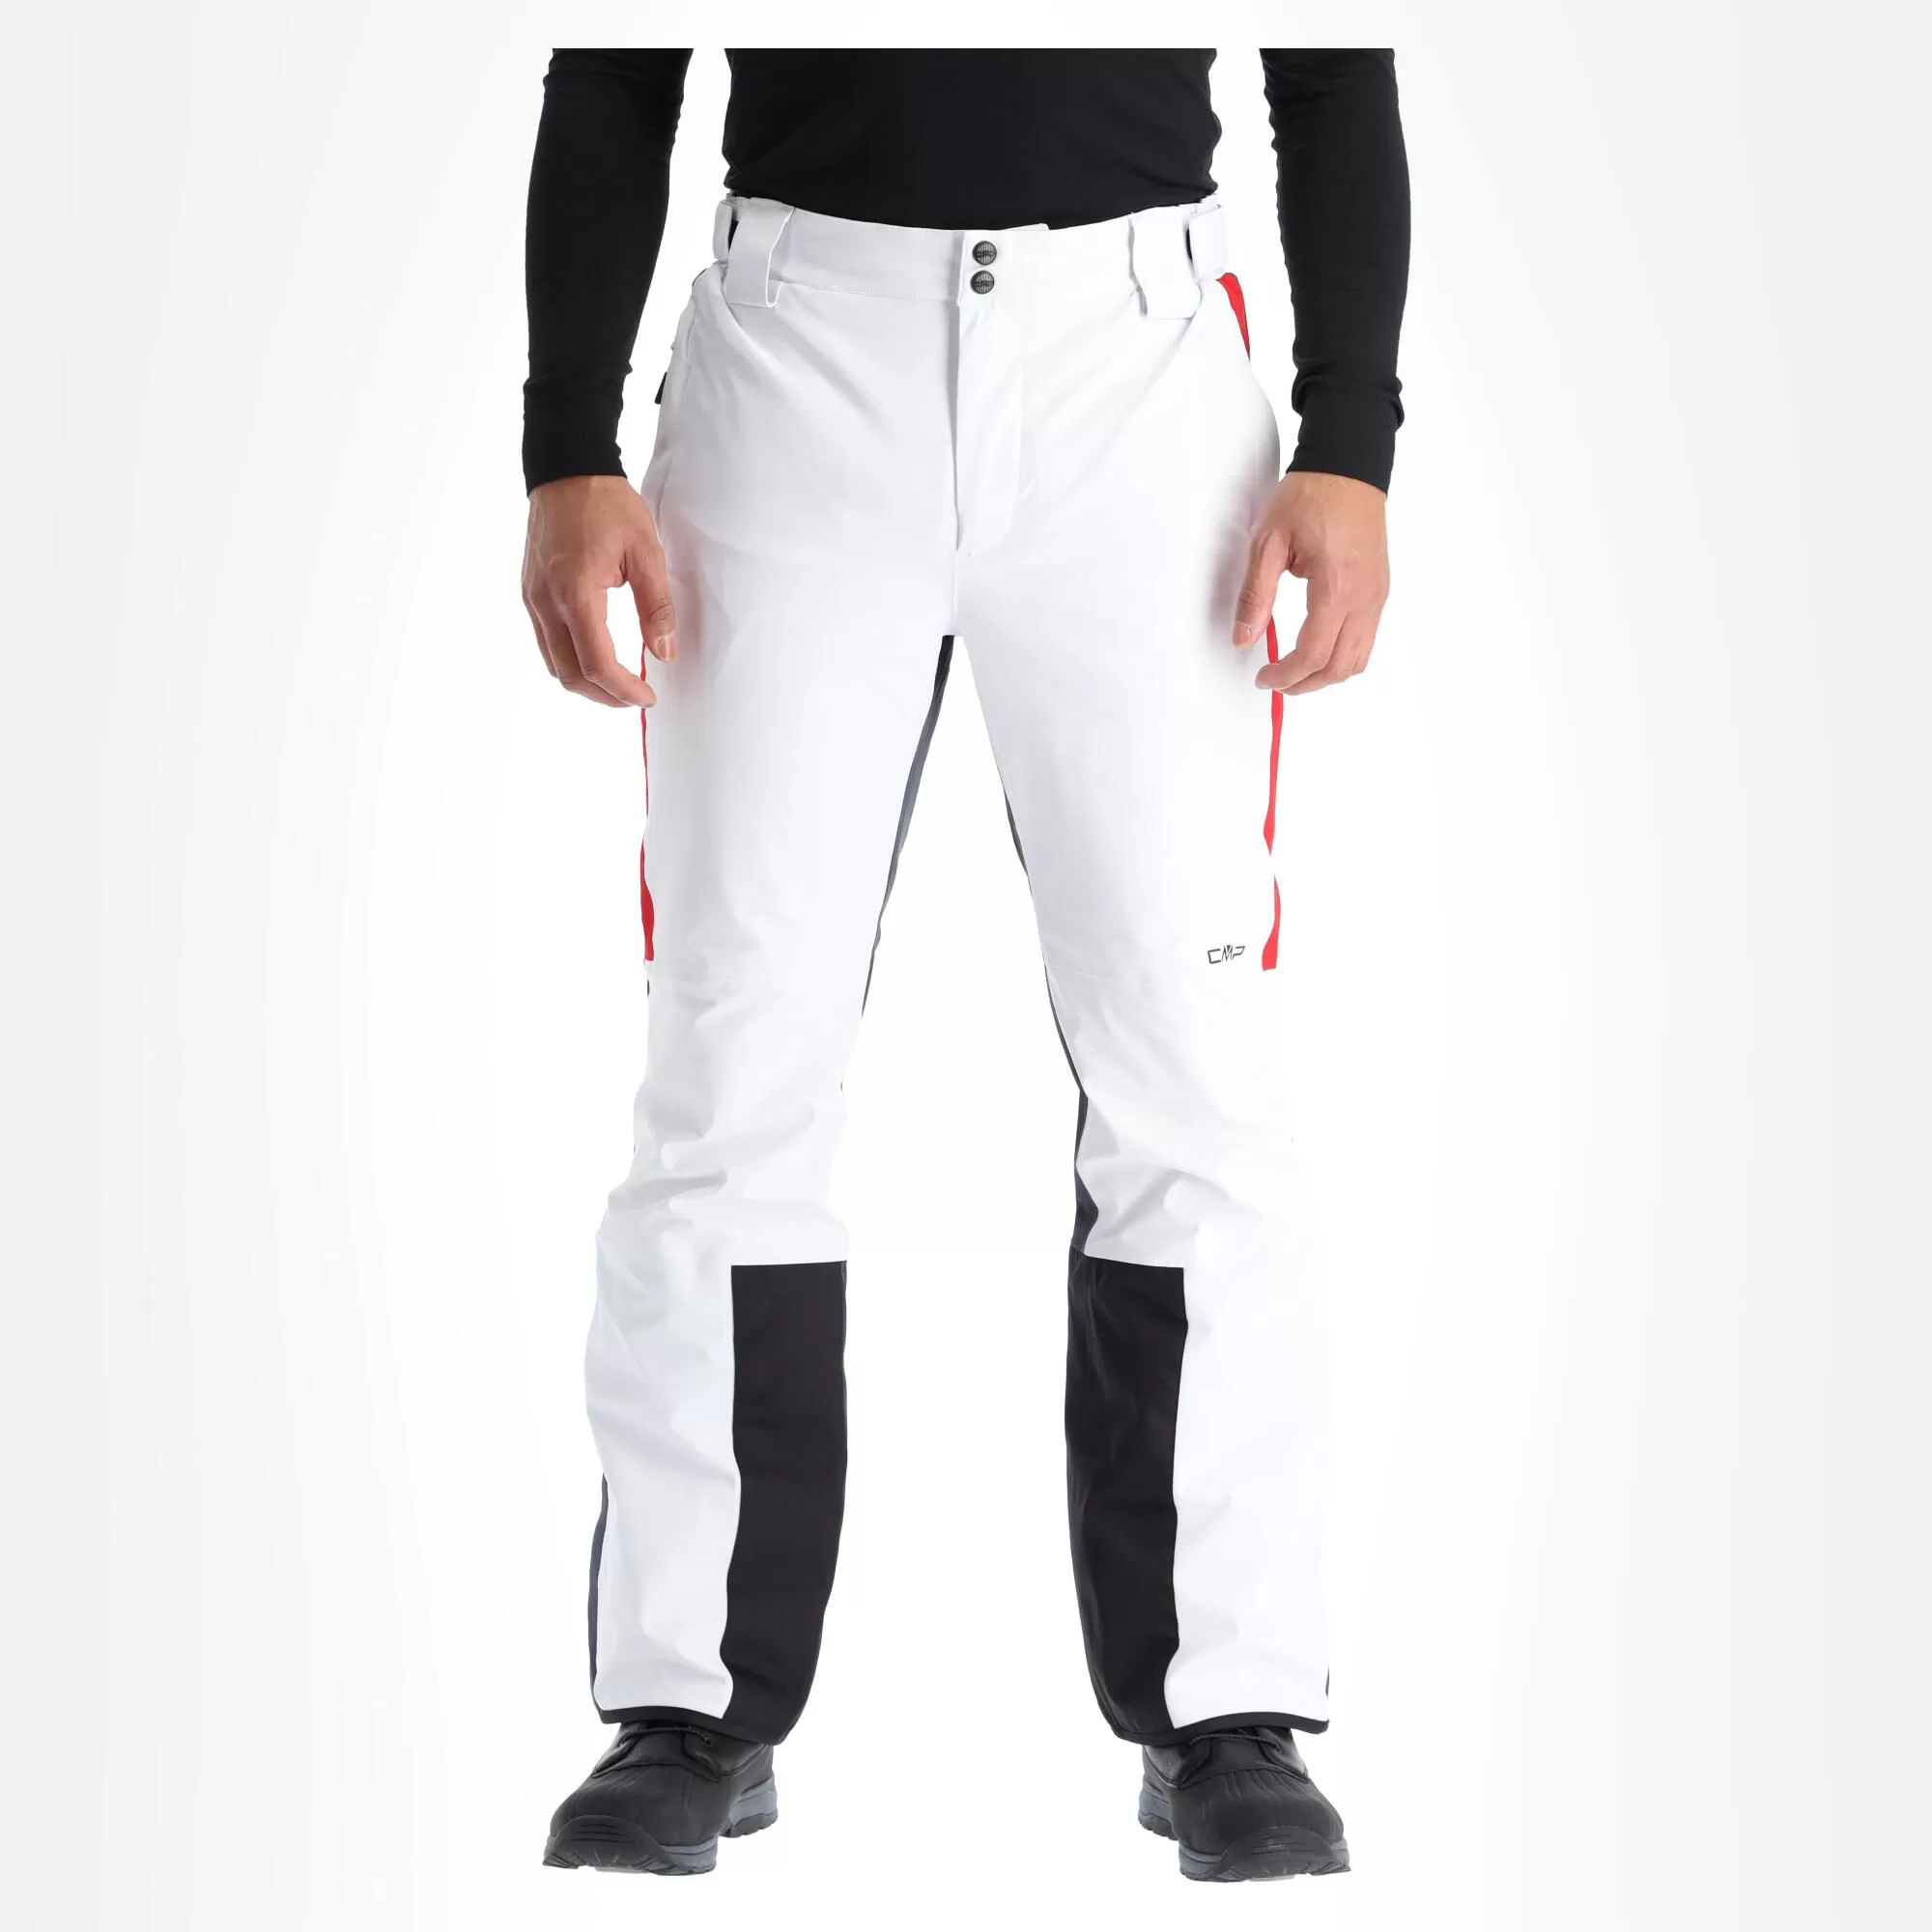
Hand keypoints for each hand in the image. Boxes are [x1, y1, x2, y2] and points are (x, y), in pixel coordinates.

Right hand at [520, 475, 675, 707]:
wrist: (566, 469)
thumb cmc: (607, 505)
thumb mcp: (646, 552)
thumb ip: (657, 606)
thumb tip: (665, 652)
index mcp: (576, 592)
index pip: (597, 663)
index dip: (624, 689)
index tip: (649, 696)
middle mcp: (546, 601)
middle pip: (569, 674)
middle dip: (605, 695)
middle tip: (636, 696)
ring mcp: (532, 598)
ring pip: (554, 663)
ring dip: (586, 681)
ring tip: (618, 681)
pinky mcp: (529, 592)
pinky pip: (546, 642)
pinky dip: (570, 659)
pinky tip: (596, 653)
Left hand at [1233, 471, 1389, 694]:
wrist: (1348, 467)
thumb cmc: (1311, 495)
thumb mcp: (1268, 541)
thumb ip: (1255, 595)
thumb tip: (1243, 638)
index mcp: (1337, 587)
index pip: (1314, 653)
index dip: (1286, 675)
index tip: (1263, 677)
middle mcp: (1365, 597)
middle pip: (1340, 667)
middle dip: (1305, 683)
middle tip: (1275, 681)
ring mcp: (1377, 595)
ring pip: (1358, 659)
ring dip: (1326, 674)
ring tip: (1295, 669)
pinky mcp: (1380, 590)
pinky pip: (1366, 638)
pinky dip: (1341, 654)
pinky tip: (1316, 646)